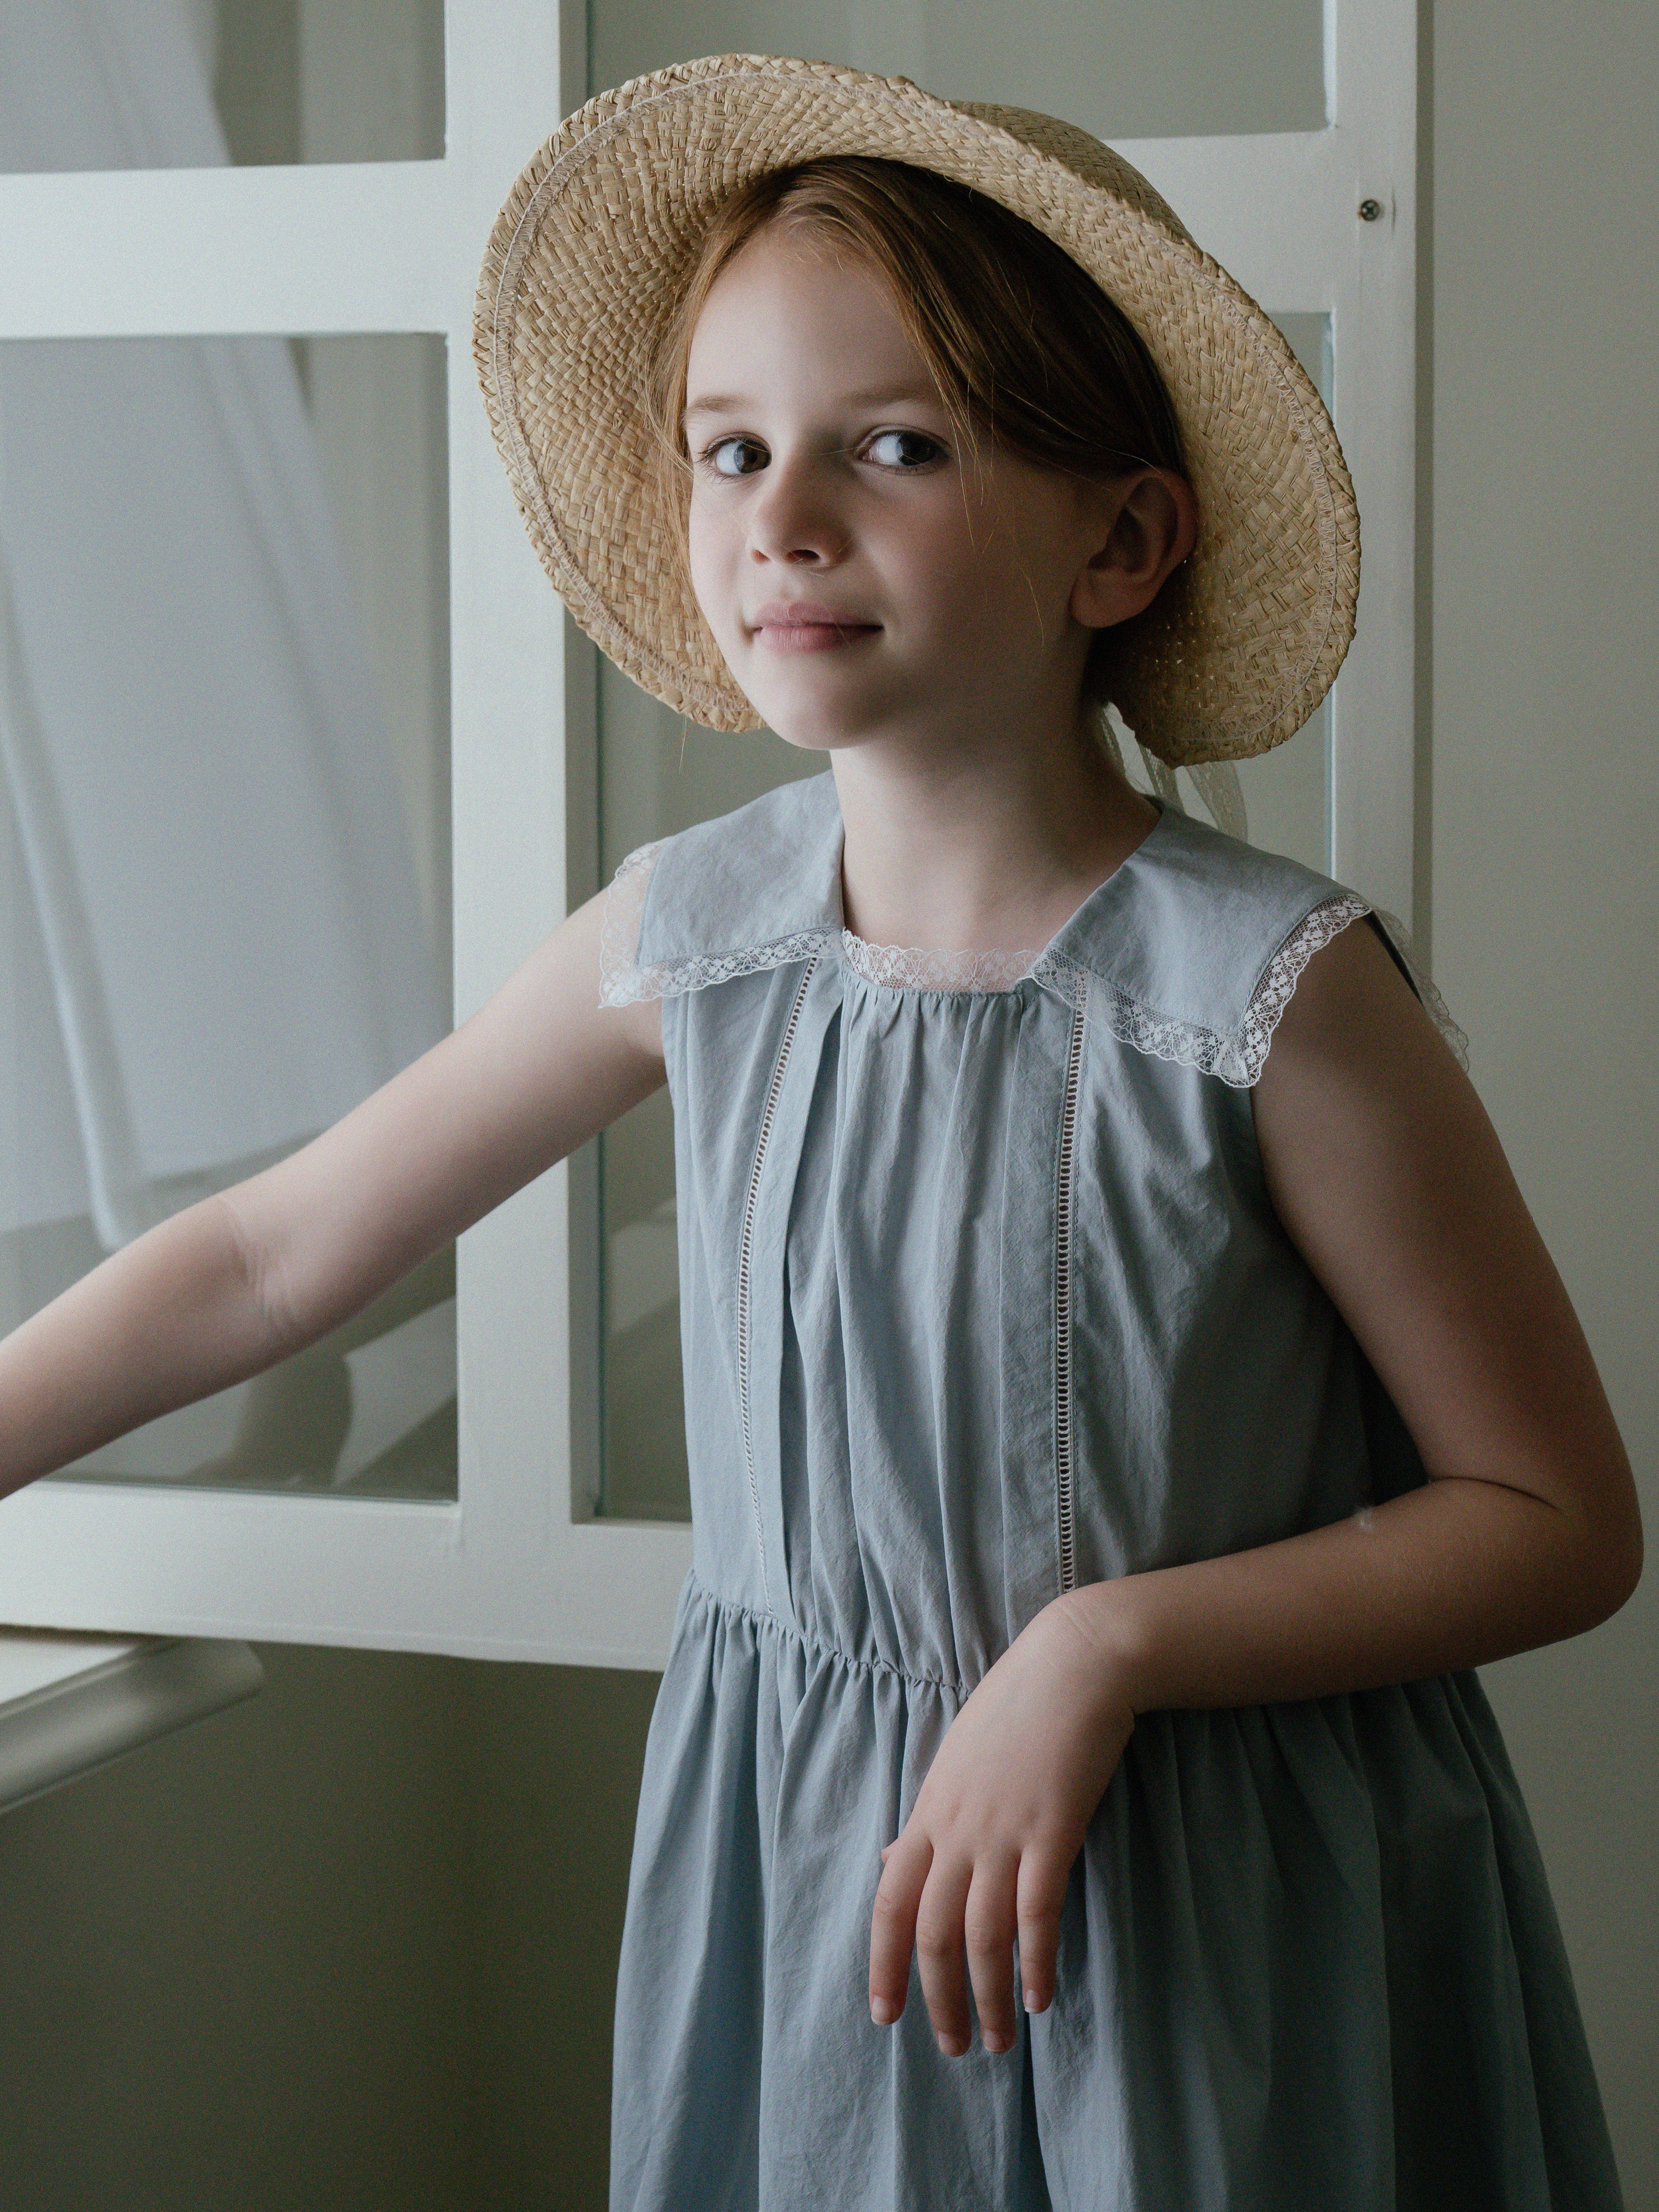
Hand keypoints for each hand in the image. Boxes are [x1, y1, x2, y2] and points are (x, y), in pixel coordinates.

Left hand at [868, 1590, 1134, 2055]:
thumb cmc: (1017, 1709)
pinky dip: (1035, 1960)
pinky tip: (1039, 1996)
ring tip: (997, 2038)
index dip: (882, 1964)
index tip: (884, 2015)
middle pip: (931, 1932)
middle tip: (954, 2046)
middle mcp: (957, 1828)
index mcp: (930, 1812)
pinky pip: (1036, 1911)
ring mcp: (1003, 1831)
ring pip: (981, 1934)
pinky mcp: (1053, 1830)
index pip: (888, 1902)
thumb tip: (892, 1860)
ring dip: (988, 1995)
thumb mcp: (956, 1761)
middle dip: (938, 1998)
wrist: (1073, 1665)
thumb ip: (928, 1818)